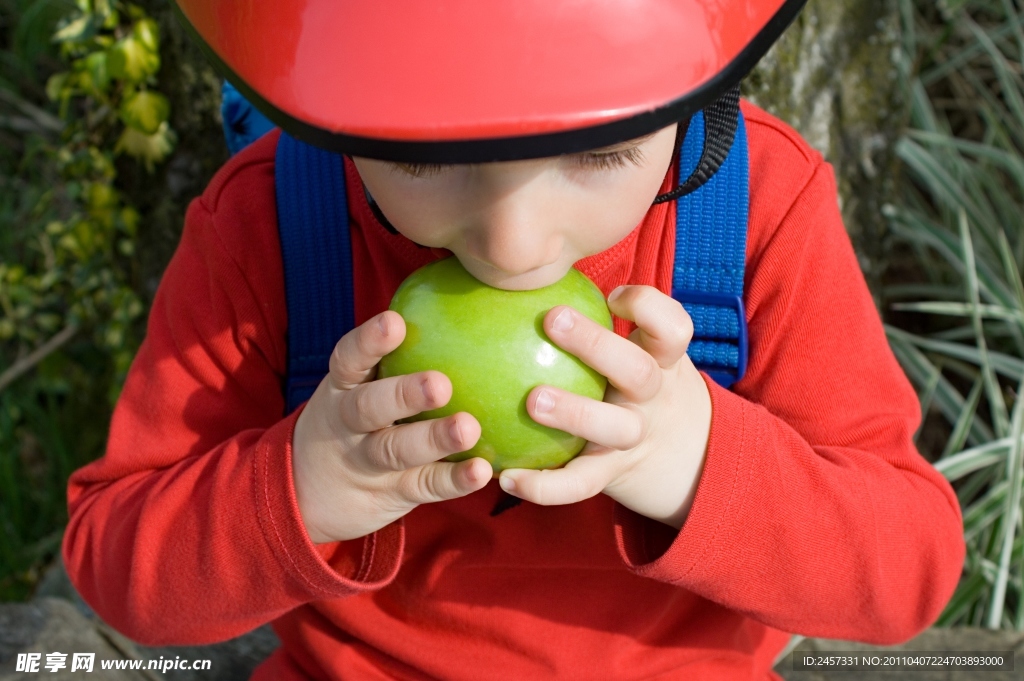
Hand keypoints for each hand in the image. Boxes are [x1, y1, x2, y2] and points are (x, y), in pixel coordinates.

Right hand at [292, 311, 491, 543]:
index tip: (394, 322)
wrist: (307, 493)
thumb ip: (395, 354)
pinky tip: (482, 470)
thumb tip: (460, 300)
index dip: (369, 341)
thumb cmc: (355, 419)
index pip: (348, 359)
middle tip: (440, 384)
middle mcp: (349, 423)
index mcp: (342, 388)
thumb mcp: (358, 385)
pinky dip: (453, 480)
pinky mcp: (392, 492)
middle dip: (402, 394)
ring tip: (467, 427)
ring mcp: (368, 461)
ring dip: (433, 439)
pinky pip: (424, 486)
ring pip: (396, 449)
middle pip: (369, 408)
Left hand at [498, 285, 711, 528]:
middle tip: (551, 319)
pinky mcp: (610, 474)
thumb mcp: (639, 350)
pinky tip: (505, 478)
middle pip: (638, 371)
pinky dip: (544, 486)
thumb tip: (513, 272)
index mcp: (660, 360)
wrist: (685, 457)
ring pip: (613, 428)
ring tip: (532, 401)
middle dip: (598, 345)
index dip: (647, 307)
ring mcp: (634, 438)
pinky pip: (579, 484)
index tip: (612, 295)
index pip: (671, 327)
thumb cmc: (636, 383)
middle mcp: (652, 398)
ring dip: (576, 412)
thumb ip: (598, 319)